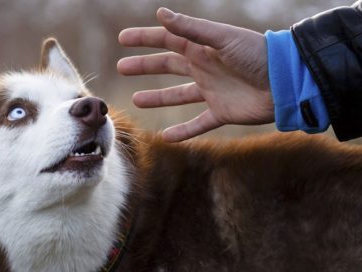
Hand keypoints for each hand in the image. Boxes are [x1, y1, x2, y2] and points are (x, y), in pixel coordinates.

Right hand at [117, 7, 273, 141]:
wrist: (287, 82)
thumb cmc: (257, 54)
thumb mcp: (222, 38)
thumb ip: (191, 29)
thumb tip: (161, 13)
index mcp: (203, 47)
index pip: (167, 39)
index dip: (145, 38)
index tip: (123, 39)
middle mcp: (204, 67)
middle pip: (168, 66)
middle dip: (145, 66)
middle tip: (122, 67)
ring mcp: (212, 90)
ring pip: (178, 95)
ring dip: (157, 97)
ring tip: (136, 100)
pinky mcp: (222, 112)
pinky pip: (198, 124)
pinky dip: (183, 132)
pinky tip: (166, 137)